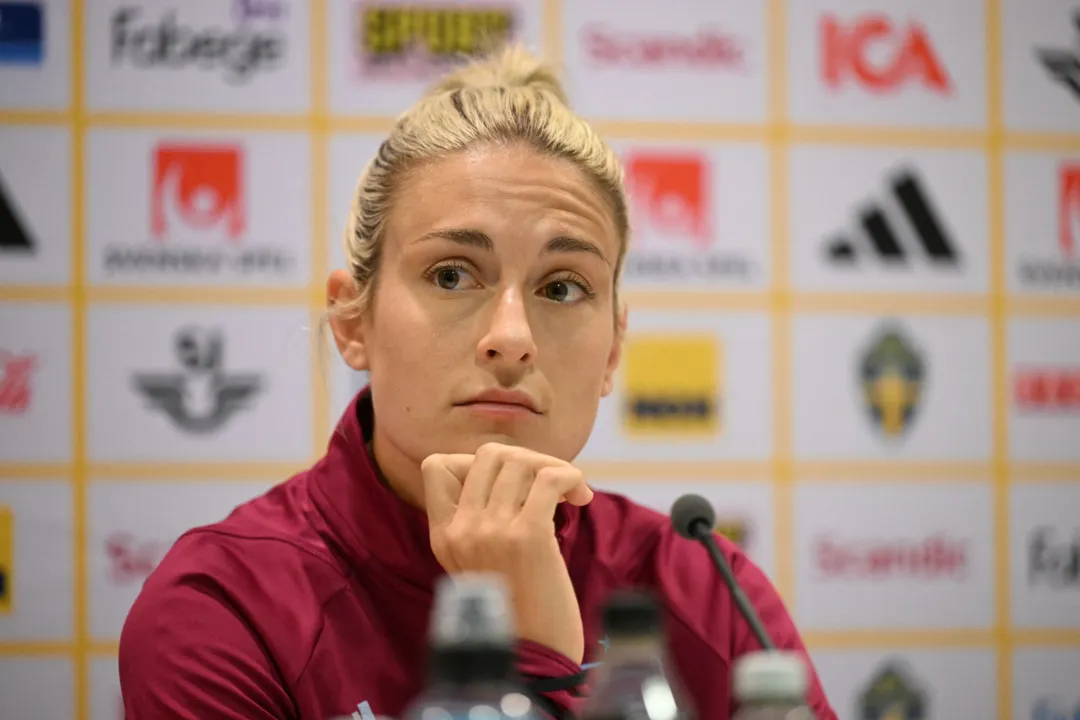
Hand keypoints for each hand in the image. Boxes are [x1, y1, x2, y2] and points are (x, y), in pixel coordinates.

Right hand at [421, 442, 593, 663]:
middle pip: (488, 454)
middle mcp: (461, 529)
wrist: (533, 661)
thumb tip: (513, 470)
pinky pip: (550, 479)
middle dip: (527, 459)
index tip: (509, 483)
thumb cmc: (519, 611)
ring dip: (556, 469)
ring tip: (572, 494)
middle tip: (551, 484)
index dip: (476, 461)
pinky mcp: (527, 537)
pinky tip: (582, 498)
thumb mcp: (480, 563)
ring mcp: (491, 531)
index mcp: (443, 536)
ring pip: (522, 462)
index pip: (437, 465)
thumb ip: (480, 522)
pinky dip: (571, 478)